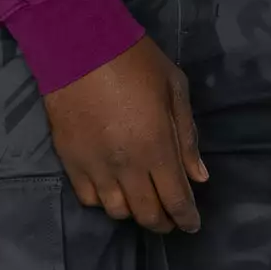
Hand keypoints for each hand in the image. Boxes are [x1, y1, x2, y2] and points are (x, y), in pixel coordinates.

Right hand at [43, 35, 207, 234]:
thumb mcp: (174, 87)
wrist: (78, 45)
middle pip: (147, 214)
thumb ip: (187, 135)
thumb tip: (199, 177)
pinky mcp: (70, 161)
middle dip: (163, 221)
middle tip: (169, 216)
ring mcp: (96, 167)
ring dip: (134, 211)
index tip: (192, 224)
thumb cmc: (135, 61)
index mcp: (157, 147)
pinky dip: (104, 200)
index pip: (176, 200)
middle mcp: (127, 166)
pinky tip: (112, 188)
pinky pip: (89, 198)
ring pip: (117, 211)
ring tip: (140, 199)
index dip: (187, 218)